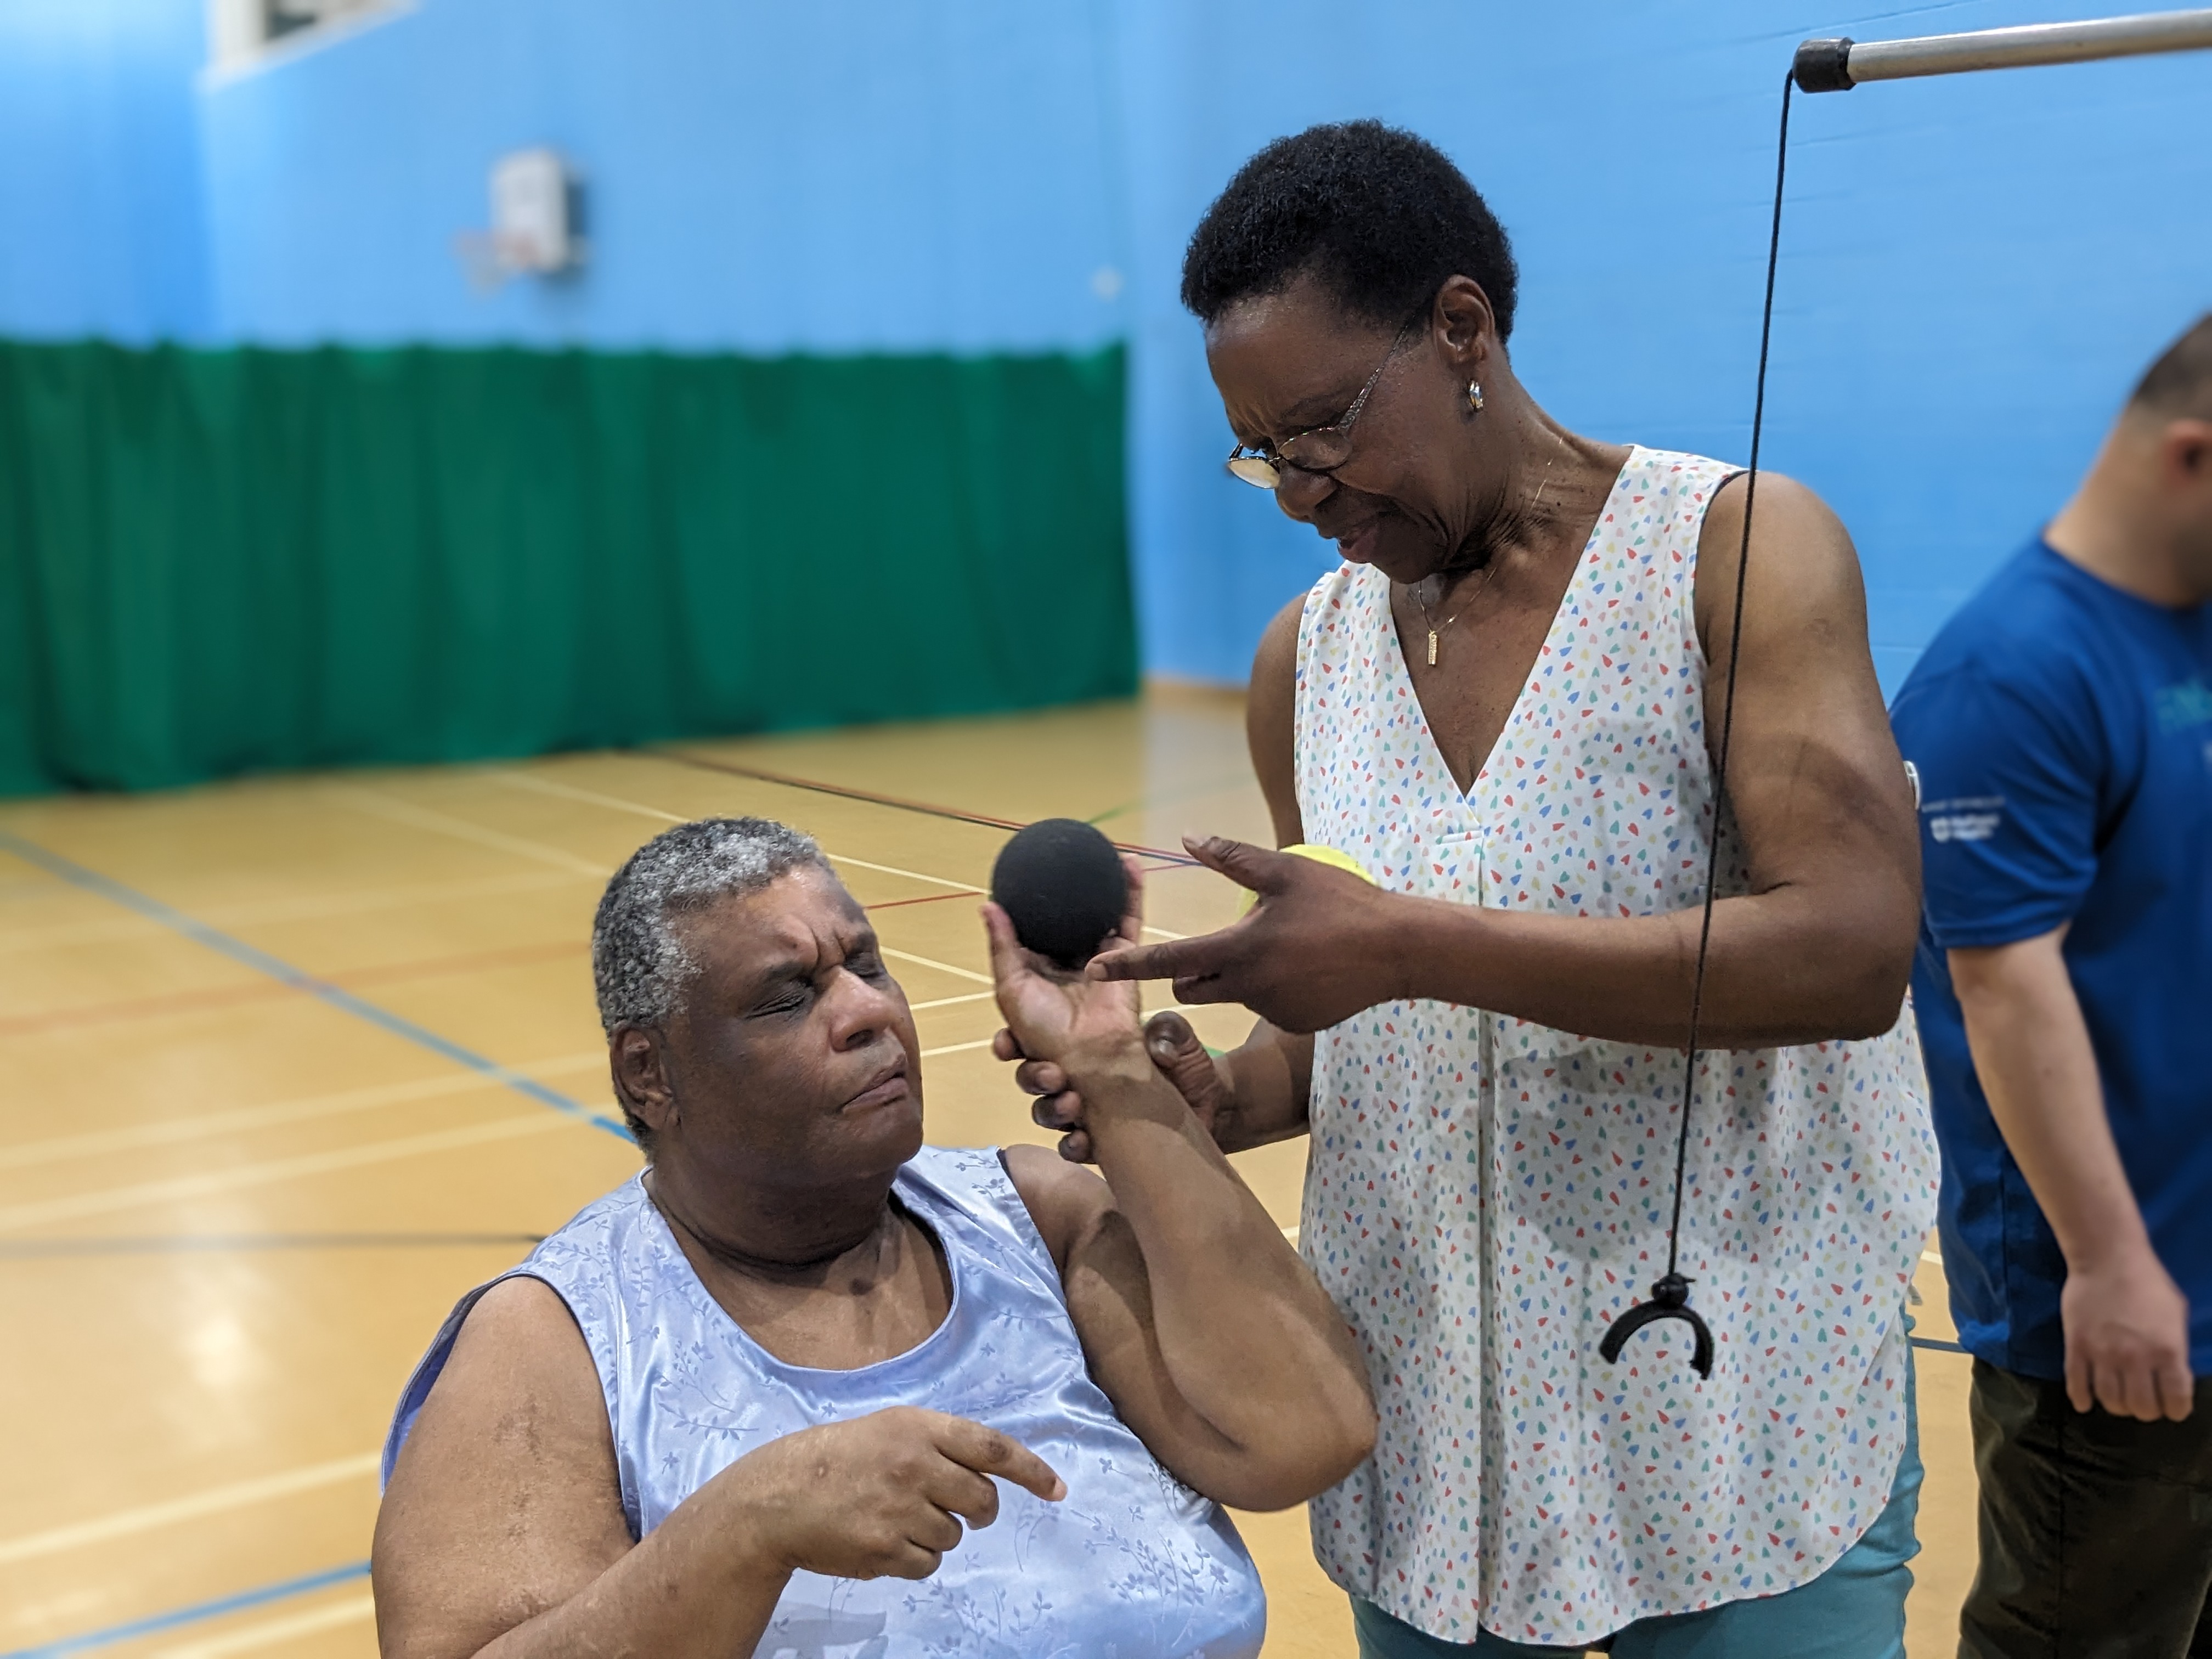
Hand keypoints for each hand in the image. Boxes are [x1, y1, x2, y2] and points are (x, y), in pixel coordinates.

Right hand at [723, 1407, 1063, 1583]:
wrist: (777, 1498)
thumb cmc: (838, 1459)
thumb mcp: (889, 1429)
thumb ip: (939, 1444)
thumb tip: (992, 1475)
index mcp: (917, 1427)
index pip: (992, 1448)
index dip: (1031, 1470)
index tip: (1057, 1489)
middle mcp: (913, 1465)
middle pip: (982, 1499)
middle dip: (979, 1510)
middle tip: (954, 1507)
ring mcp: (899, 1509)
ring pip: (954, 1536)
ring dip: (936, 1534)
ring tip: (895, 1517)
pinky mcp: (884, 1549)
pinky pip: (928, 1564)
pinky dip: (916, 1559)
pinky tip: (885, 1541)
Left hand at [983, 854, 1149, 1079]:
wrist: (1088, 1058)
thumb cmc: (1044, 1032)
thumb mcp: (1010, 987)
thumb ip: (1002, 945)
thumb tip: (988, 904)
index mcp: (1038, 968)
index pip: (1032, 928)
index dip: (1030, 903)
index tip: (1025, 872)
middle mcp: (1068, 960)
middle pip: (1068, 918)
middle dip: (1068, 890)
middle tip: (1065, 855)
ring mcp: (1098, 956)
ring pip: (1101, 912)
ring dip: (1103, 883)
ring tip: (1099, 851)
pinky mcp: (1124, 956)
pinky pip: (1129, 918)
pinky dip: (1131, 891)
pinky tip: (1129, 863)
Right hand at [1008, 1009, 1235, 1162]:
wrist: (1213, 1109)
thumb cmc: (1190, 1068)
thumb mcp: (1181, 1040)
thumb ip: (1168, 1033)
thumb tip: (1157, 1046)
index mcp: (1086, 1044)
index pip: (1038, 1037)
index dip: (1015, 1040)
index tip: (1008, 1042)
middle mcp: (1078, 1078)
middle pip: (1032, 1077)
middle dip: (1031, 1075)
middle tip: (1051, 1075)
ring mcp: (1086, 1113)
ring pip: (1047, 1112)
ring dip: (1052, 1109)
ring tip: (1072, 1103)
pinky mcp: (1100, 1144)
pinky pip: (1073, 1148)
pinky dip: (1074, 1145)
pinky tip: (1083, 1141)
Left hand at [1086, 837, 1401, 1033]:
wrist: (1399, 950)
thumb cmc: (1341, 903)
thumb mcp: (1285, 870)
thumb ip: (1231, 857)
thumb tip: (1186, 837)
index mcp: (1239, 950)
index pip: (1168, 960)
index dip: (1127, 964)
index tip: (1094, 969)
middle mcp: (1249, 988)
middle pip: (1191, 986)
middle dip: (1191, 969)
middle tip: (1222, 942)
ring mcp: (1272, 1011)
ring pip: (1233, 993)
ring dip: (1239, 975)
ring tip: (1285, 947)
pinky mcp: (1294, 1023)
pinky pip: (1267, 1004)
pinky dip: (1272, 988)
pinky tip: (1305, 967)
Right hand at [2060, 1245, 2194, 1420]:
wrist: (2106, 1258)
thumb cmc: (2148, 1283)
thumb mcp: (2176, 1315)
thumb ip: (2176, 1348)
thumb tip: (2171, 1374)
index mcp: (2167, 1351)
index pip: (2176, 1402)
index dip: (2176, 1409)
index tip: (2171, 1406)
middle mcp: (2135, 1358)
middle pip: (2141, 1408)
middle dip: (2145, 1410)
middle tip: (2143, 1400)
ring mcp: (2102, 1354)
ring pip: (2110, 1400)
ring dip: (2117, 1405)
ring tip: (2119, 1397)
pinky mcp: (2076, 1346)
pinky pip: (2076, 1384)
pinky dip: (2081, 1399)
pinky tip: (2084, 1403)